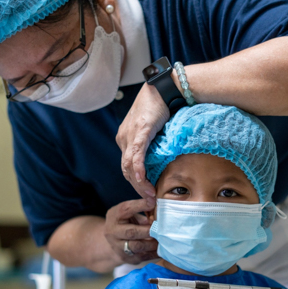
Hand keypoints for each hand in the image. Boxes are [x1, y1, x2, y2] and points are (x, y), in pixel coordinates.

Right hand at [104, 198, 158, 263]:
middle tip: (161, 228)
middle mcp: (112, 232)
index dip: (140, 205)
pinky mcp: (125, 258)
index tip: (153, 202)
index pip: (125, 209)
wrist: (115, 240)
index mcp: (114, 216)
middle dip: (148, 230)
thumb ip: (142, 209)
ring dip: (152, 243)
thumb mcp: (130, 212)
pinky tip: (163, 248)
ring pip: (137, 247)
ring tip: (163, 239)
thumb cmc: (127, 222)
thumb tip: (159, 207)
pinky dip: (154, 253)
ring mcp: (117, 247)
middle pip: (131, 232)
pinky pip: (142, 257)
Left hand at [116, 83, 169, 197]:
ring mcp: (130, 134)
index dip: (135, 182)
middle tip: (148, 200)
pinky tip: (142, 179)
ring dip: (139, 183)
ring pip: (129, 165)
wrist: (164, 88)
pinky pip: (137, 154)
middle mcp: (123, 138)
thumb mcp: (153, 130)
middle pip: (126, 170)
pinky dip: (138, 168)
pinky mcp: (141, 130)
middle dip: (137, 188)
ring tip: (150, 194)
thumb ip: (151, 145)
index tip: (146, 194)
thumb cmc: (161, 106)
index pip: (127, 166)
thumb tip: (159, 161)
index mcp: (124, 138)